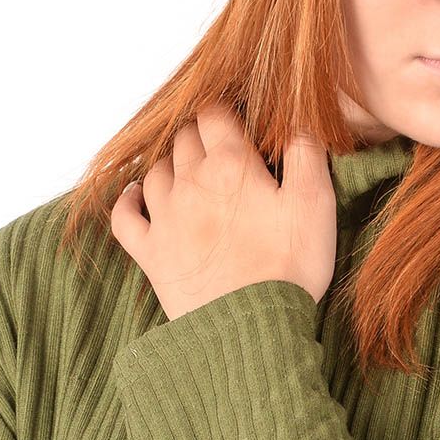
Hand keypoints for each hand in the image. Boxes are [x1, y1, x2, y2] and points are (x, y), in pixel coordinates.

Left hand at [110, 103, 337, 321]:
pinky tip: (136, 195)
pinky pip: (124, 215)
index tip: (238, 117)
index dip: (227, 110)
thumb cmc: (289, 267)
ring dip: (171, 163)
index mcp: (231, 165)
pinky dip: (127, 200)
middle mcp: (190, 183)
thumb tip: (298, 120)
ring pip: (156, 170)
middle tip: (220, 145)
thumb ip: (305, 153)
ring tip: (188, 169)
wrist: (251, 329)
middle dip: (201, 134)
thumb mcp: (315, 202)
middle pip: (185, 138)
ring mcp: (164, 218)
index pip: (216, 115)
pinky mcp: (150, 252)